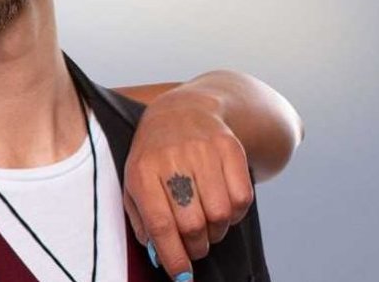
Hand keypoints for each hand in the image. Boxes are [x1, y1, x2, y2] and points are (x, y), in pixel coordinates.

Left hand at [122, 87, 253, 280]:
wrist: (182, 113)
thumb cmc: (154, 158)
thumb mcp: (136, 185)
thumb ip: (144, 222)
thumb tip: (159, 257)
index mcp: (143, 170)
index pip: (161, 224)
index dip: (174, 256)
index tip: (182, 276)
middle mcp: (172, 158)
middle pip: (193, 224)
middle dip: (196, 246)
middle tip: (195, 247)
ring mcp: (203, 150)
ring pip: (221, 214)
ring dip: (217, 230)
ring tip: (207, 221)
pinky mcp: (230, 147)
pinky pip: (242, 198)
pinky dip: (235, 213)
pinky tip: (222, 204)